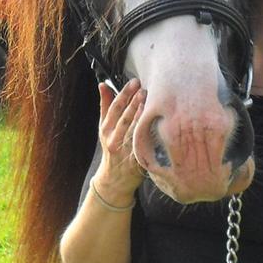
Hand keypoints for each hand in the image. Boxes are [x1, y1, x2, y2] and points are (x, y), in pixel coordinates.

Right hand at [94, 79, 145, 205]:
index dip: (124, 94)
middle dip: (135, 103)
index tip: (134, 82)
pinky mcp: (137, 161)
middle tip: (145, 89)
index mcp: (106, 130)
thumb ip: (105, 105)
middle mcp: (114, 140)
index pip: (115, 108)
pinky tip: (159, 123)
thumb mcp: (104, 128)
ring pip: (135, 131)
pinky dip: (151, 134)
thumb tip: (103, 84)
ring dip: (143, 116)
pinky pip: (145, 145)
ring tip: (152, 101)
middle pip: (125, 118)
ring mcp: (126, 151)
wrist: (114, 180)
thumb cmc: (112, 148)